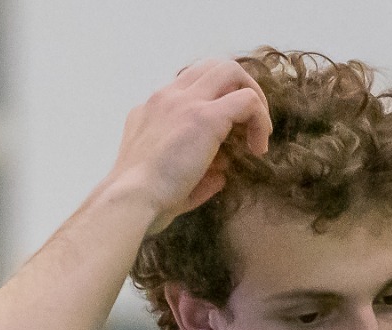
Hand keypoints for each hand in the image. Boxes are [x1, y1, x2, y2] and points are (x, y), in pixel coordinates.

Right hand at [103, 59, 273, 232]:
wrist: (130, 200)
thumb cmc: (144, 199)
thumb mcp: (166, 177)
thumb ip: (195, 171)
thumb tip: (220, 175)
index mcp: (152, 110)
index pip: (190, 83)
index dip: (217, 100)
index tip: (229, 132)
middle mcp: (167, 97)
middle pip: (212, 66)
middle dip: (240, 88)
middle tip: (249, 124)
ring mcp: (185, 103)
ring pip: (230, 71)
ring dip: (253, 98)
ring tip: (259, 134)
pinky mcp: (205, 117)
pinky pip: (247, 100)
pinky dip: (260, 120)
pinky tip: (258, 148)